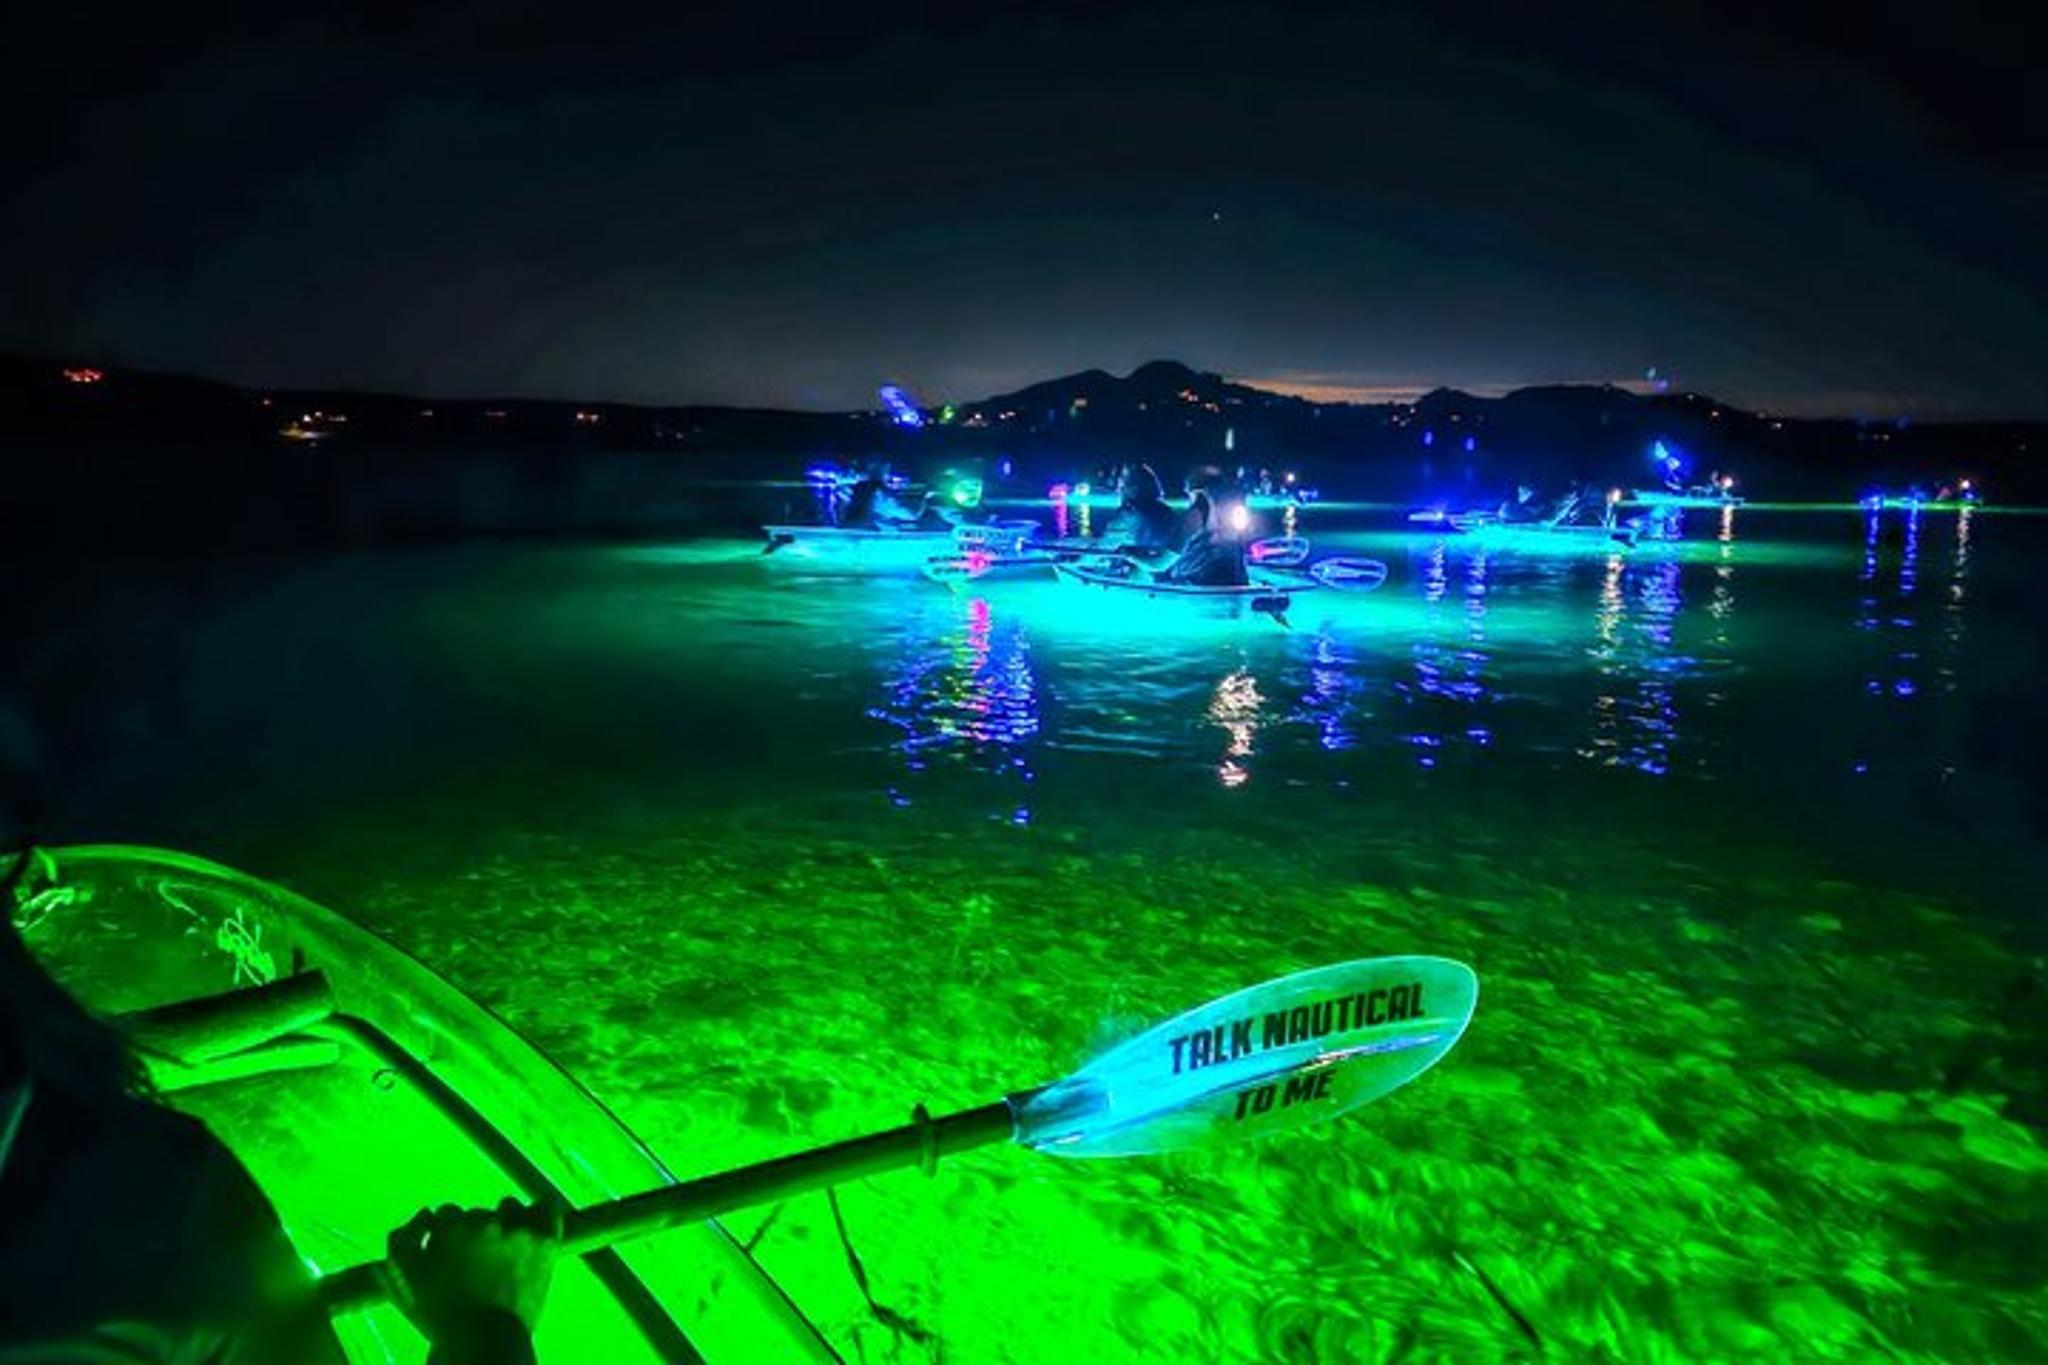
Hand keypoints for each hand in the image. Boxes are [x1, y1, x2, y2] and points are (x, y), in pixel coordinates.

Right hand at [387, 1197, 562, 1343]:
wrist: (485, 1345)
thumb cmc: (441, 1318)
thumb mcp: (403, 1282)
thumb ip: (401, 1241)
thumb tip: (425, 1213)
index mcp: (449, 1229)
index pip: (446, 1214)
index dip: (448, 1235)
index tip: (454, 1255)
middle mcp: (485, 1223)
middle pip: (477, 1214)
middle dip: (475, 1233)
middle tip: (478, 1262)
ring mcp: (518, 1230)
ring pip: (509, 1208)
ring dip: (506, 1223)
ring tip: (504, 1251)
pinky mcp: (545, 1240)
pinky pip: (545, 1209)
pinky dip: (538, 1215)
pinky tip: (531, 1232)